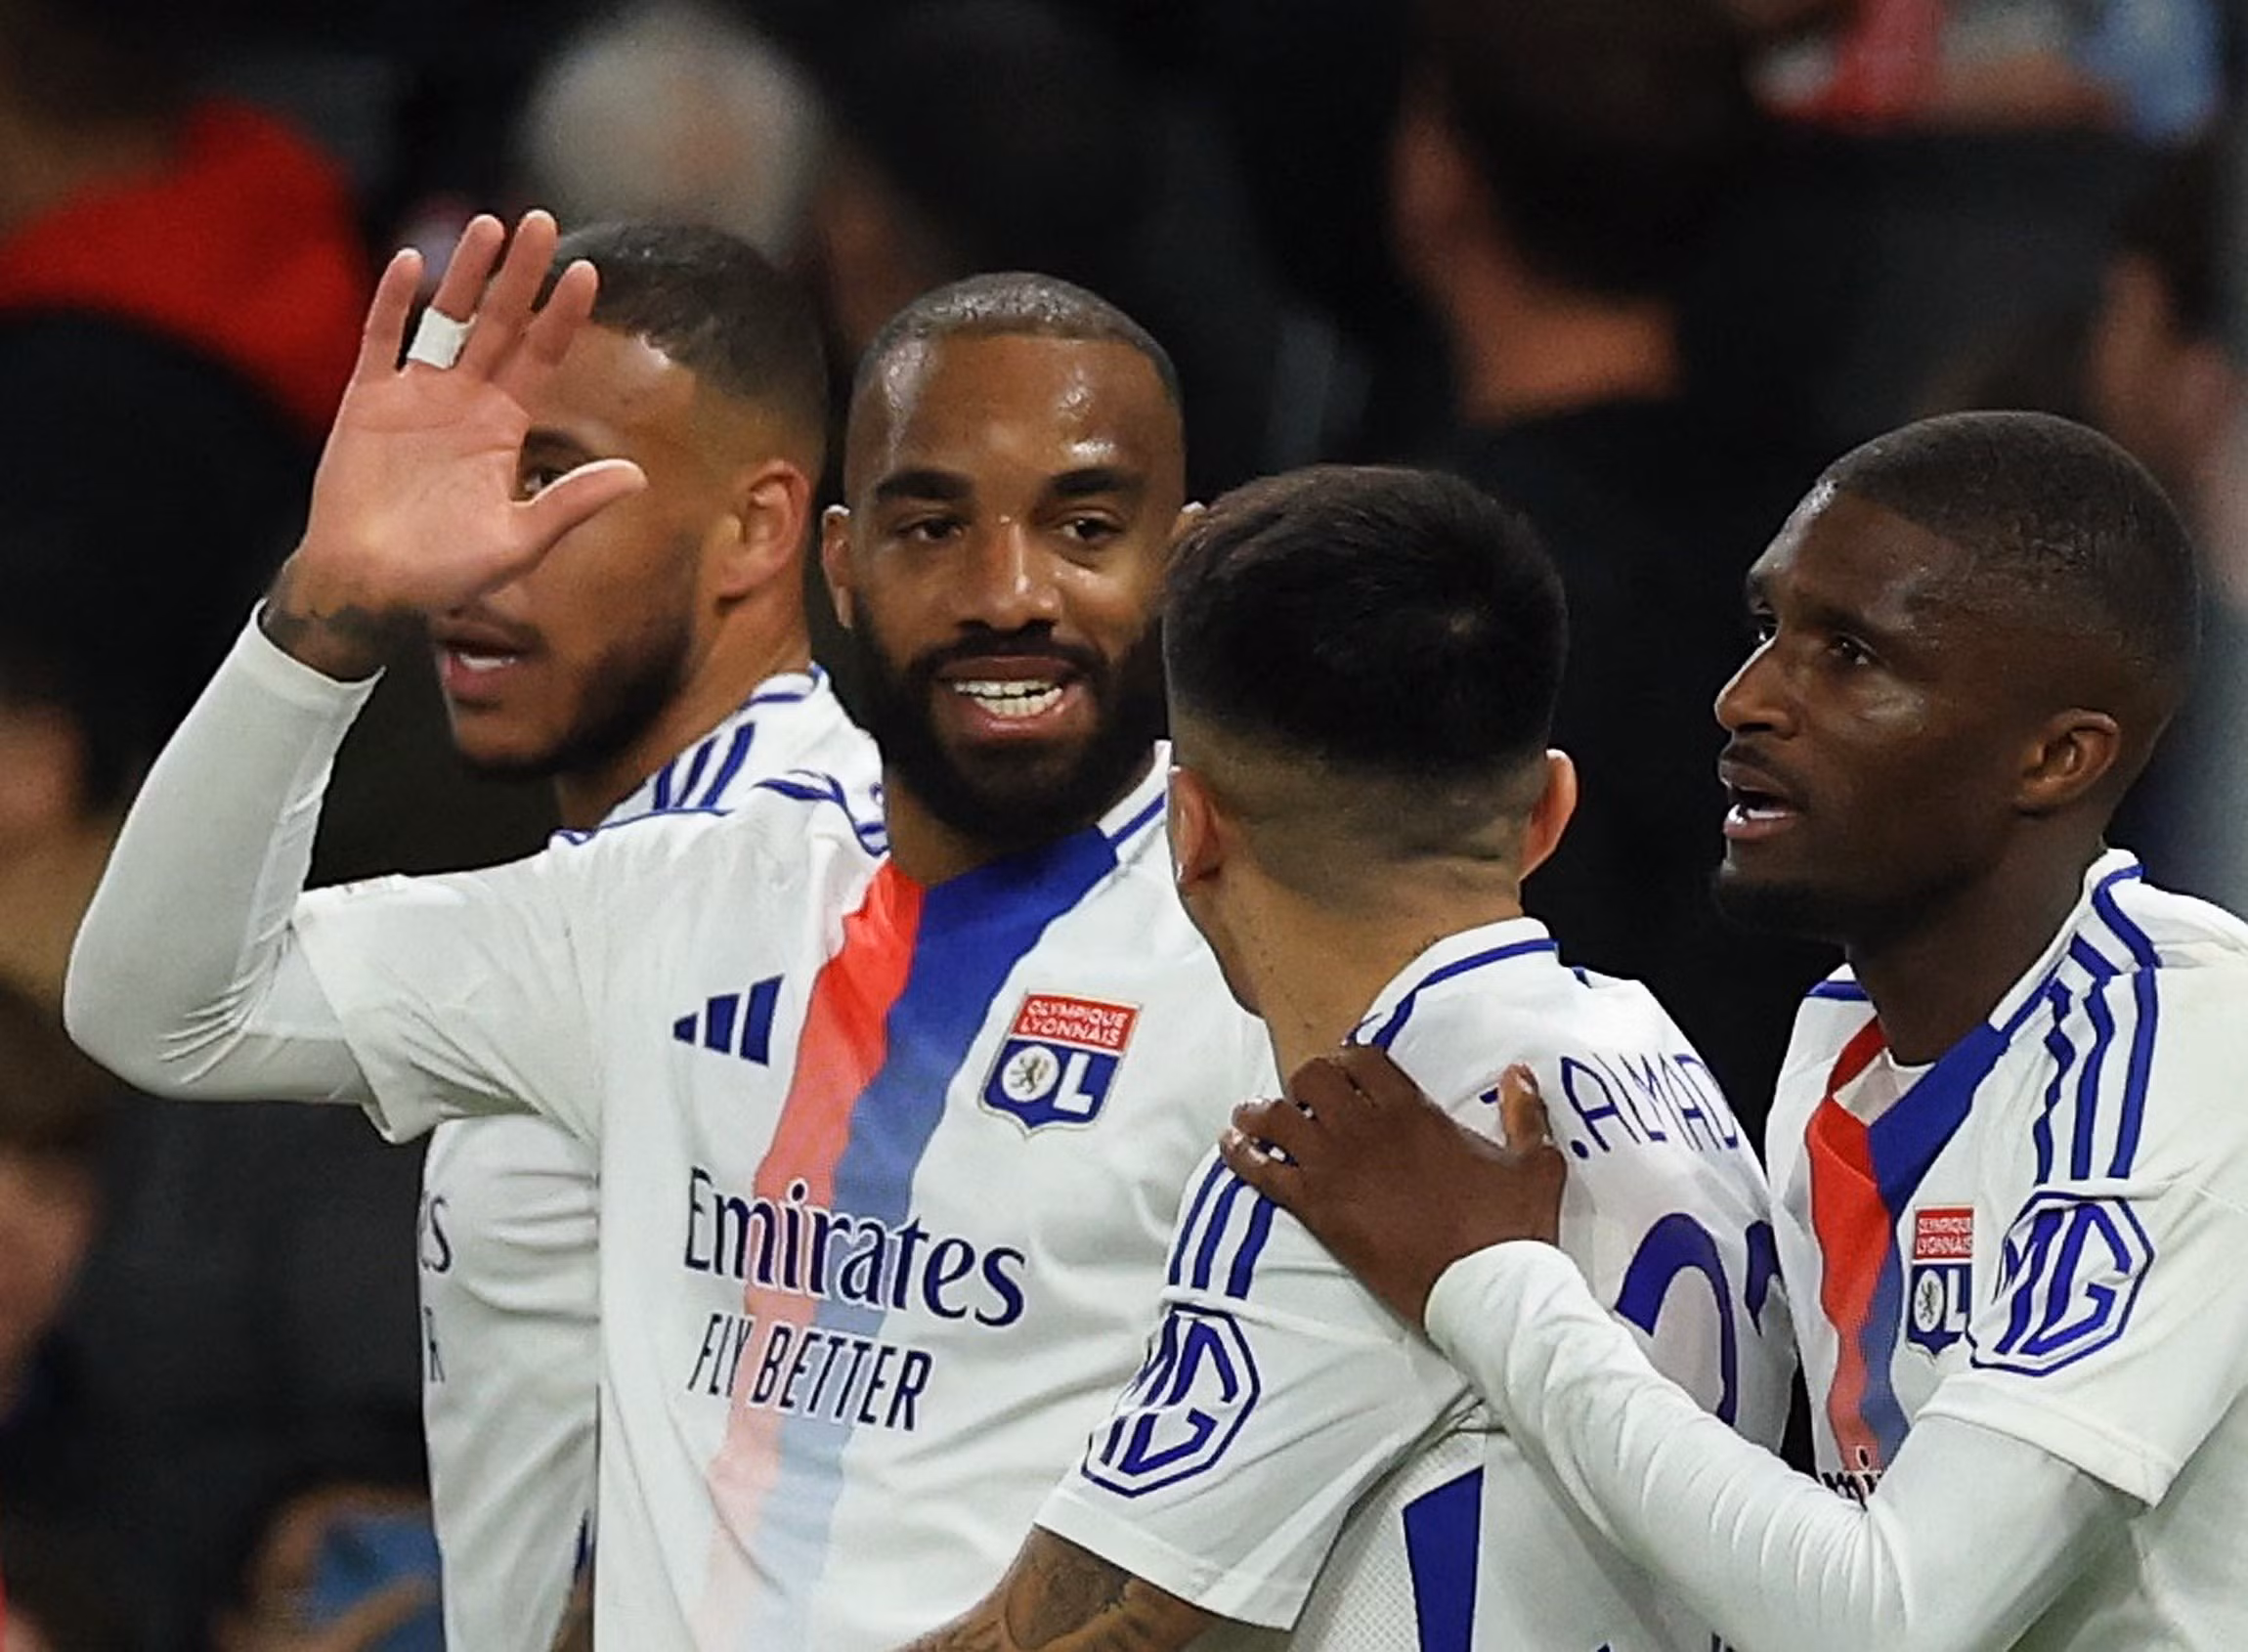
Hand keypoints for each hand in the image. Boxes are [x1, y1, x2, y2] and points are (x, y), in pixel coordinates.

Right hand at [265, 209, 645, 677]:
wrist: (371, 588)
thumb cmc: (447, 575)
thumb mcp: (521, 541)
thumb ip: (572, 503)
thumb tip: (638, 477)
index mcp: (503, 428)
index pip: (542, 358)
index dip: (563, 316)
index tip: (588, 272)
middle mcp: (464, 402)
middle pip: (498, 325)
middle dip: (521, 276)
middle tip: (544, 222)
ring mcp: (415, 396)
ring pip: (445, 320)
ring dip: (465, 274)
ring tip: (490, 226)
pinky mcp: (367, 401)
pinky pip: (382, 341)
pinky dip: (394, 303)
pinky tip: (413, 262)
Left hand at [1220, 1045, 1567, 1325]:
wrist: (1487, 1288)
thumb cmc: (1512, 1227)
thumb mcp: (1535, 1162)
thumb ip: (1524, 1112)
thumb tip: (1518, 1073)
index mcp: (1416, 1112)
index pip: (1363, 1059)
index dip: (1345, 1060)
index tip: (1340, 1071)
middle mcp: (1370, 1129)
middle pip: (1312, 1079)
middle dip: (1303, 1083)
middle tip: (1303, 1100)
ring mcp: (1340, 1167)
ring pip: (1279, 1118)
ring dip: (1262, 1113)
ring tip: (1250, 1116)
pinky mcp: (1320, 1210)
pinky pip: (1263, 1170)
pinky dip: (1240, 1153)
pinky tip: (1229, 1144)